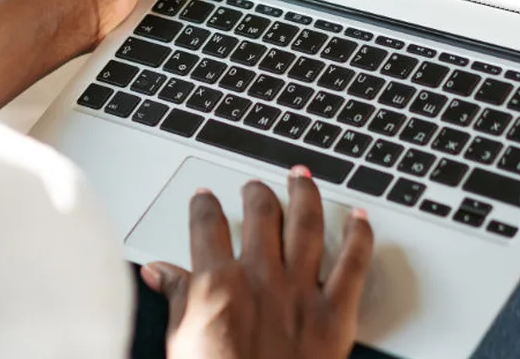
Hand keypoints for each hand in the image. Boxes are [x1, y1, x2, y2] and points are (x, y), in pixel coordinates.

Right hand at [141, 167, 374, 358]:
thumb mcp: (182, 341)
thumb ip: (177, 297)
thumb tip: (160, 272)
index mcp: (217, 283)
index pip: (207, 226)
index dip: (205, 206)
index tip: (205, 197)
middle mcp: (260, 278)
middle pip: (260, 215)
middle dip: (257, 193)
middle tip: (255, 186)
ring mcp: (300, 292)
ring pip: (306, 225)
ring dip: (305, 195)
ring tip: (302, 178)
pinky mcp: (335, 314)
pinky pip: (352, 264)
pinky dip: (359, 236)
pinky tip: (359, 219)